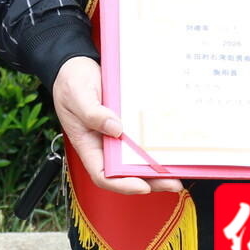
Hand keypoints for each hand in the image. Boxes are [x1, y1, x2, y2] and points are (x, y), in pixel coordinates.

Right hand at [51, 55, 180, 195]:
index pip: (102, 175)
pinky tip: (171, 144)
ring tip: (179, 170)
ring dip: (158, 167)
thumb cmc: (71, 81)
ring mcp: (117, 135)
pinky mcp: (128, 124)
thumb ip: (92, 113)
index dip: (122, 185)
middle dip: (150, 181)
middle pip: (126, 172)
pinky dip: (157, 144)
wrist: (78, 64)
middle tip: (172, 181)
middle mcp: (104, 144)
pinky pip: (143, 138)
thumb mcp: (77, 95)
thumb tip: (115, 128)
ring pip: (138, 159)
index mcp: (88, 144)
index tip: (142, 185)